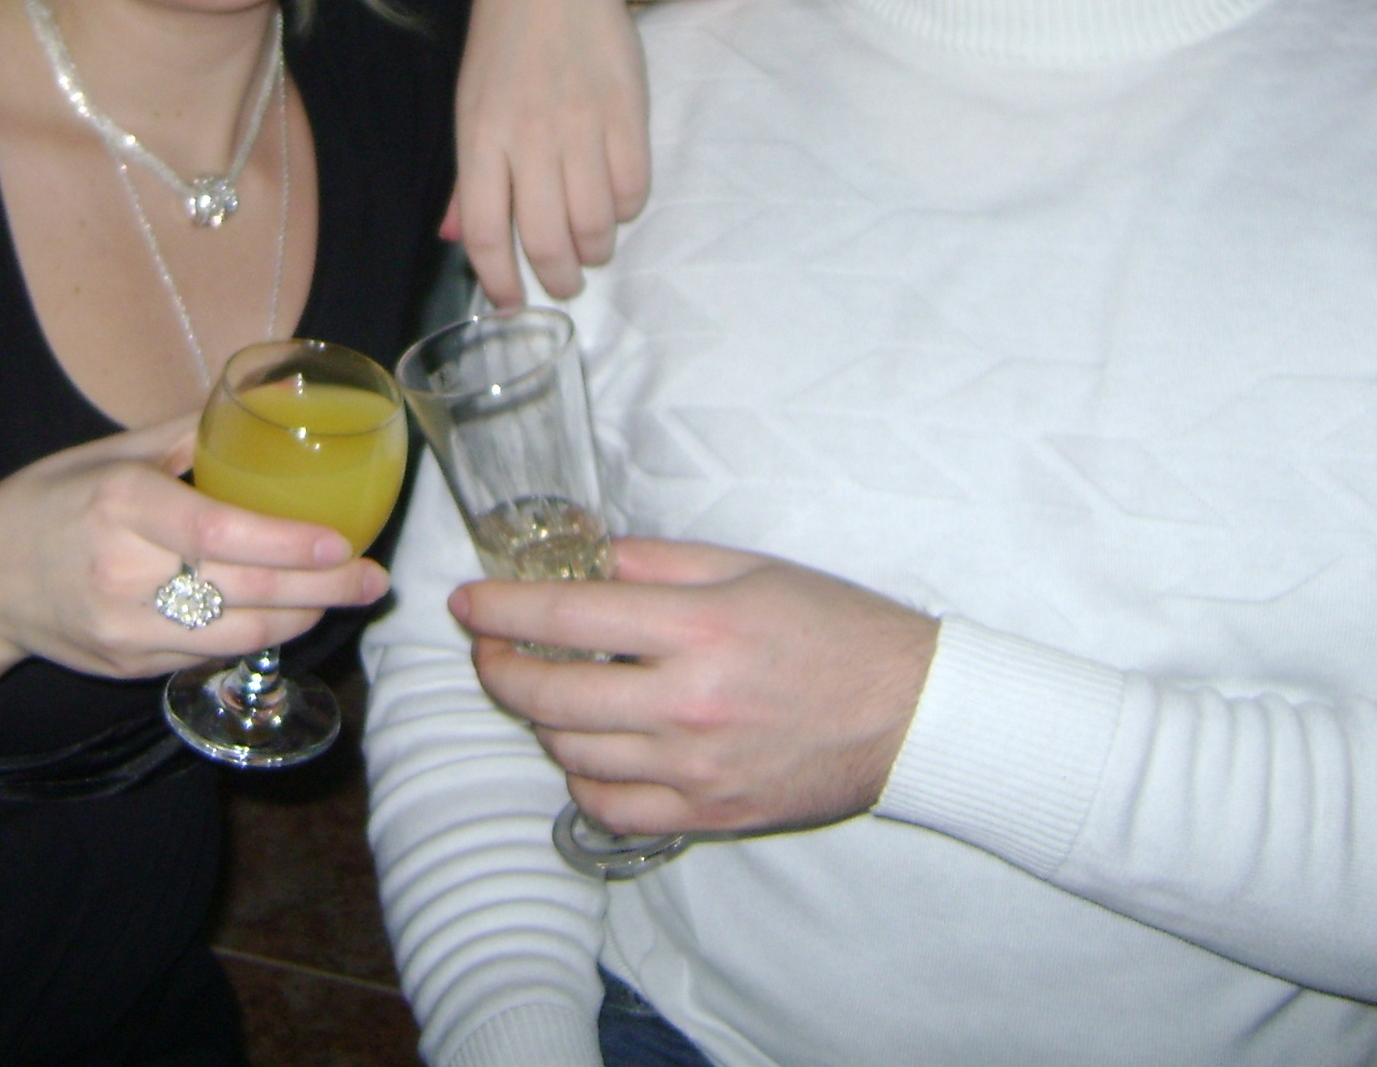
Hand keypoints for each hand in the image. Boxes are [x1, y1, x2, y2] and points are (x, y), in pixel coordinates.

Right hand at [0, 418, 389, 679]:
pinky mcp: (129, 665)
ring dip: (302, 618)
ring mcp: (125, 628)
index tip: (340, 541)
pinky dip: (259, 635)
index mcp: (120, 504)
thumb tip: (263, 393)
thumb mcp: (106, 452)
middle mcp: (123, 572)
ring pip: (237, 634)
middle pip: (242, 590)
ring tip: (348, 596)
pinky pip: (210, 655)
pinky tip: (291, 615)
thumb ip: (183, 431)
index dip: (285, 543)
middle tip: (374, 578)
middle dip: (321, 589)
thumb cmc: (49, 502)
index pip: (216, 532)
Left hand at [450, 0, 649, 305]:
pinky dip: (625, 210)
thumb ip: (468, 176)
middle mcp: (529, 138)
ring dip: (595, 251)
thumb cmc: (507, 40)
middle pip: (546, 239)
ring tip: (592, 249)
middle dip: (557, 279)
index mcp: (480, 137)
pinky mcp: (628, 115)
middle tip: (563, 287)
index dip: (499, 282)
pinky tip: (615, 202)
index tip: (510, 304)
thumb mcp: (470, 102)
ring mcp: (581, 127)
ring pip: (595, 224)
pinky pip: (632, 190)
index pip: (487, 233)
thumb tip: (455, 238)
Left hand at [450, 538, 935, 835]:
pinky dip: (581, 779)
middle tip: (489, 649)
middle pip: (550, 695)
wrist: (908, 710)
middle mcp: (688, 703)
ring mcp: (696, 767)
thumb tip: (580, 563)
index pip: (565, 617)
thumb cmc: (832, 625)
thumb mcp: (745, 567)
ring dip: (538, 720)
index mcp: (698, 628)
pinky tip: (585, 748)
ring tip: (544, 690)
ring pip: (571, 754)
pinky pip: (612, 808)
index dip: (500, 609)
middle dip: (498, 668)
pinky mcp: (709, 813)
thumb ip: (654, 564)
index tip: (467, 603)